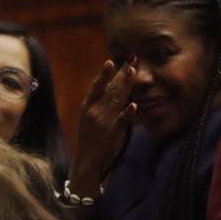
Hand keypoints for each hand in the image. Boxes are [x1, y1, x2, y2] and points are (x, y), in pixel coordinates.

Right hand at [69, 57, 136, 195]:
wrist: (87, 160)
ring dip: (126, 85)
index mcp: (88, 106)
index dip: (105, 73)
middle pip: (111, 89)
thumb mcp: (88, 118)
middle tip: (133, 59)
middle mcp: (95, 111)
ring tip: (133, 71)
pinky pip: (122, 121)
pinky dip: (128, 113)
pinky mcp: (113, 133)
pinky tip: (133, 105)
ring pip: (118, 99)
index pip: (97, 86)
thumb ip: (99, 104)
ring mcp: (104, 121)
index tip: (111, 61)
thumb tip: (113, 90)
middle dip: (122, 73)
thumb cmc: (89, 138)